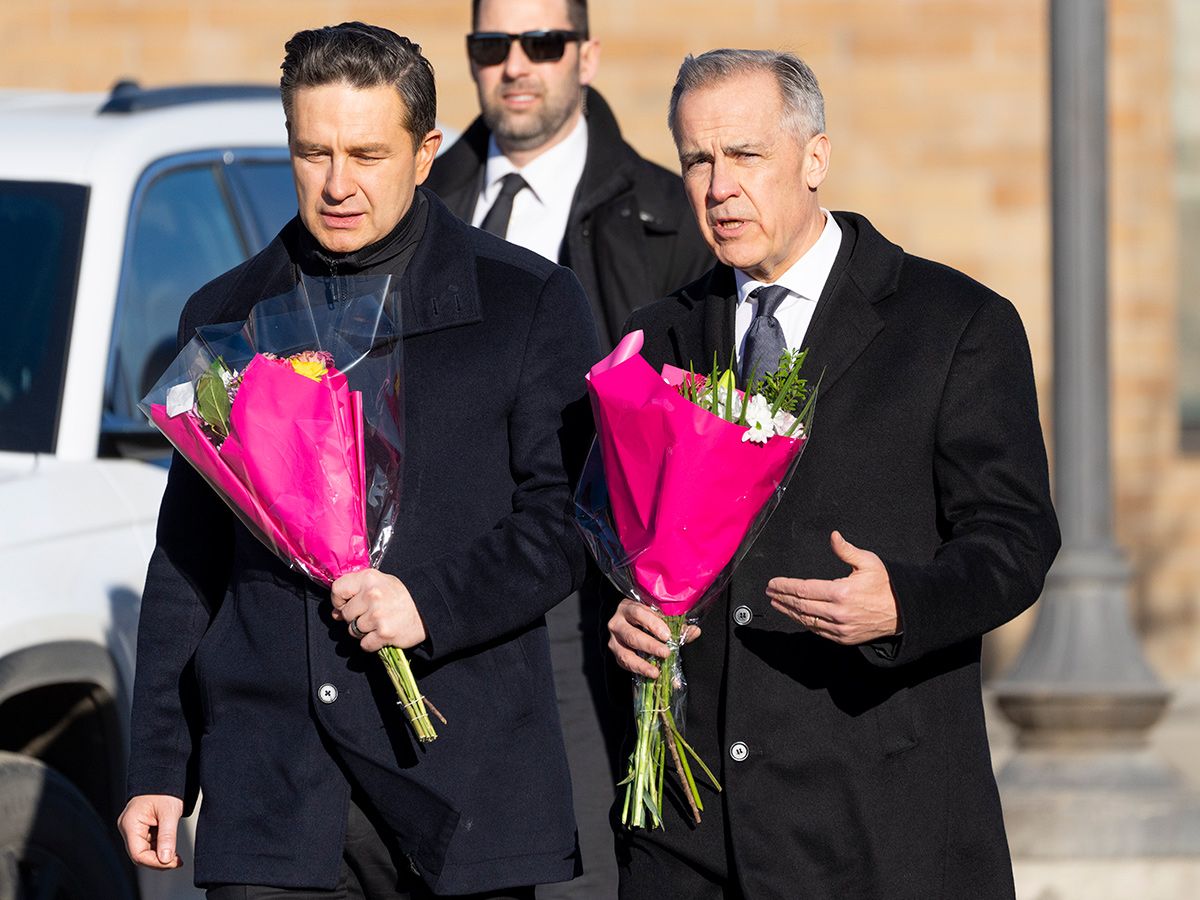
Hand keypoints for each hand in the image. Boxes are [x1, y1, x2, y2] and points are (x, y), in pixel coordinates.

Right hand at [117, 794, 183, 868]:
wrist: (163, 773)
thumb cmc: (164, 788)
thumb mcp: (170, 812)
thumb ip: (167, 837)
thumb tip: (166, 860)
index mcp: (130, 824)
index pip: (138, 854)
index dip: (155, 862)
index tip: (173, 863)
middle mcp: (128, 827)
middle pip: (140, 854)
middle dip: (159, 860)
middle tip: (177, 861)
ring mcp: (133, 828)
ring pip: (144, 850)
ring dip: (160, 855)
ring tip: (176, 856)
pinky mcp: (141, 827)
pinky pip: (148, 843)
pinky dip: (160, 848)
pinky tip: (171, 848)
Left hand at [331, 568, 426, 650]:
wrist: (428, 609)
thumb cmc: (401, 596)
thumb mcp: (380, 583)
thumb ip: (356, 592)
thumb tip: (335, 612)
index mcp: (368, 578)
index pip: (338, 589)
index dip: (339, 600)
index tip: (347, 604)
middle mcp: (372, 595)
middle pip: (345, 614)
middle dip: (354, 618)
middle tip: (371, 614)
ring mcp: (377, 615)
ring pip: (353, 631)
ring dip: (364, 631)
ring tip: (379, 623)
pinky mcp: (384, 633)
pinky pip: (364, 644)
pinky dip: (372, 643)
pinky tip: (383, 634)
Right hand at [607, 599, 699, 678]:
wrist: (629, 622)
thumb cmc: (647, 617)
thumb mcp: (659, 617)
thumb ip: (676, 625)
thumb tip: (695, 631)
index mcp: (629, 607)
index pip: (638, 613)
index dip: (652, 624)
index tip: (667, 635)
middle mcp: (617, 623)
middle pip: (632, 635)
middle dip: (650, 646)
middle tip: (665, 653)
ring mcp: (614, 640)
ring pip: (625, 653)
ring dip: (642, 664)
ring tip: (656, 672)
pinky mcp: (615, 654)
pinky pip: (624, 664)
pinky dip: (639, 671)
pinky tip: (650, 674)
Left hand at [765, 531, 899, 644]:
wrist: (903, 612)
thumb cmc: (886, 585)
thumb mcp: (869, 562)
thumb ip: (846, 550)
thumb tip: (833, 536)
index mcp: (842, 592)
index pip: (804, 589)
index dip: (786, 586)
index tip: (773, 583)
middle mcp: (838, 613)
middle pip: (801, 606)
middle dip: (782, 598)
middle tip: (770, 592)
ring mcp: (840, 628)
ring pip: (807, 620)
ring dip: (789, 612)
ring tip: (777, 603)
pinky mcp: (843, 638)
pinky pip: (818, 631)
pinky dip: (804, 622)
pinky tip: (796, 615)